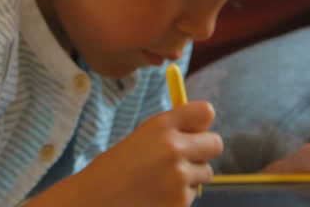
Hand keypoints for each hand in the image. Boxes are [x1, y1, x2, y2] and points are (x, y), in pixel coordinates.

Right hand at [36, 101, 220, 206]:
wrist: (94, 200)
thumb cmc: (116, 168)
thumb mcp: (141, 137)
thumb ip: (172, 130)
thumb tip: (206, 126)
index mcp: (161, 126)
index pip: (205, 111)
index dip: (200, 123)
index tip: (193, 130)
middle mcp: (173, 148)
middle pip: (215, 144)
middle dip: (204, 151)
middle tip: (186, 159)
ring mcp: (179, 177)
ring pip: (205, 173)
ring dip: (190, 177)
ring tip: (160, 181)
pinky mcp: (180, 202)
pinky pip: (192, 194)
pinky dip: (179, 197)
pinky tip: (155, 197)